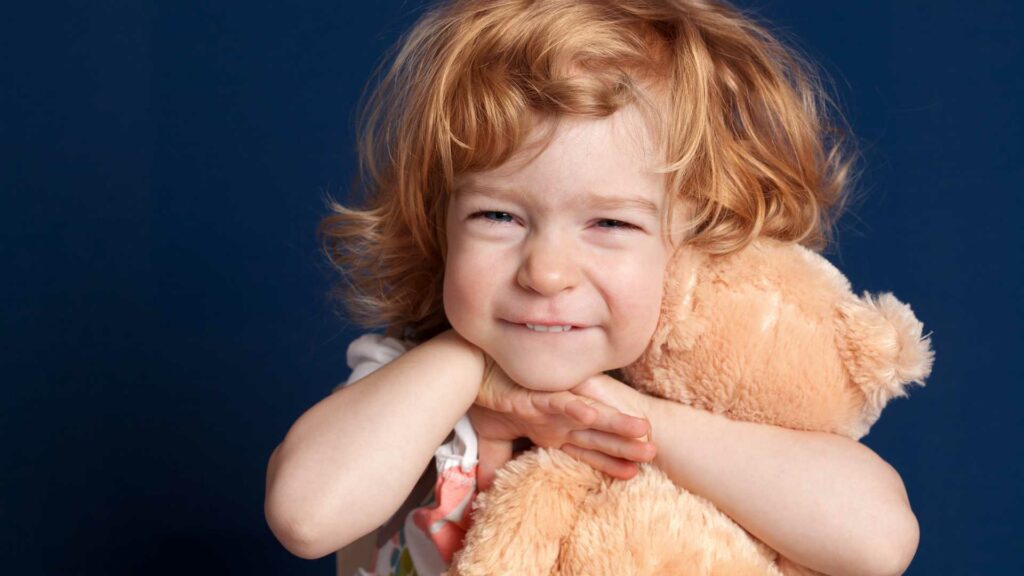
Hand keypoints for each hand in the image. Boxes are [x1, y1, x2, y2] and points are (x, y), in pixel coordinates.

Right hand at [469, 359, 655, 490]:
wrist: (469, 372)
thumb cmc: (486, 398)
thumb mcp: (493, 439)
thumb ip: (496, 463)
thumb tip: (486, 489)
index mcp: (551, 429)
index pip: (586, 450)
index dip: (609, 462)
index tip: (634, 473)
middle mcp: (557, 419)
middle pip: (597, 436)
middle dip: (626, 446)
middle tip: (655, 453)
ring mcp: (549, 407)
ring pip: (588, 417)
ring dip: (614, 424)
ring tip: (641, 431)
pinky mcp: (534, 397)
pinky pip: (558, 402)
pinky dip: (574, 408)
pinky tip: (592, 414)